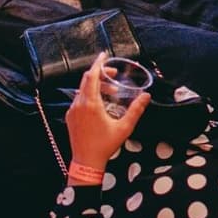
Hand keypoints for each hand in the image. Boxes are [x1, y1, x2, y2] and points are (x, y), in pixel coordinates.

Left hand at [66, 53, 149, 170]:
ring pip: (82, 89)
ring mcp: (72, 110)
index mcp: (91, 104)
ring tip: (112, 92)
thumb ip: (136, 110)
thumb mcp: (124, 127)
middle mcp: (79, 104)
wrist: (86, 162)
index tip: (104, 55)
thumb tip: (147, 96)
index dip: (98, 64)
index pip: (92, 76)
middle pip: (87, 80)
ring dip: (96, 86)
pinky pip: (78, 99)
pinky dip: (89, 95)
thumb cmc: (105, 145)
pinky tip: (100, 103)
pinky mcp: (70, 117)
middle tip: (114, 75)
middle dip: (100, 73)